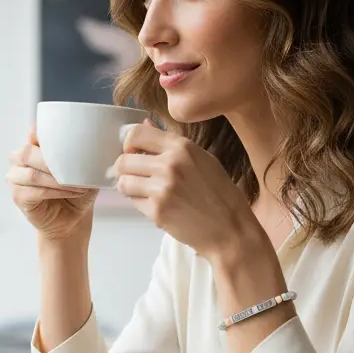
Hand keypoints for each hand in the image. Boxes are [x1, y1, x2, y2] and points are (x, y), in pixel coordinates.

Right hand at [6, 126, 96, 240]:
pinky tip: (70, 193)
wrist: (73, 218)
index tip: (62, 137)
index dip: (41, 132)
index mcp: (34, 147)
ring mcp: (15, 178)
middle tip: (74, 168)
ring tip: (77, 185)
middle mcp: (20, 160)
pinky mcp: (18, 196)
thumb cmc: (76, 191)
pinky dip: (54, 192)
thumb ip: (79, 155)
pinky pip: (34, 192)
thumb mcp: (82, 170)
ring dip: (56, 180)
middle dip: (51, 161)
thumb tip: (90, 145)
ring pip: (31, 174)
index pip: (33, 133)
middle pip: (27, 153)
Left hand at [111, 121, 261, 256]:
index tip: (133, 152)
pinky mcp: (157, 211)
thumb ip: (171, 143)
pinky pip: (133, 202)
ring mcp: (162, 188)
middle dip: (125, 169)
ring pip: (123, 182)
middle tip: (135, 176)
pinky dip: (139, 204)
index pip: (136, 134)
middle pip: (123, 160)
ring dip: (129, 187)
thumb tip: (144, 124)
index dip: (128, 144)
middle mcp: (170, 164)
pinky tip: (155, 205)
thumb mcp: (201, 159)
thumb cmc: (219, 194)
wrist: (230, 228)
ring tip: (143, 192)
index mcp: (182, 147)